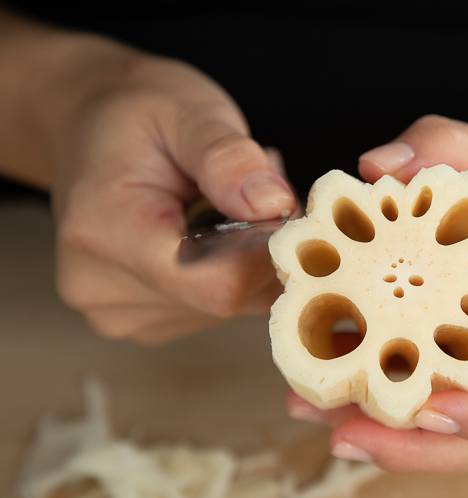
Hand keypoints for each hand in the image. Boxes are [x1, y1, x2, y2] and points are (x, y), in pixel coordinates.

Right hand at [44, 41, 295, 343]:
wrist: (89, 127)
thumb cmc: (137, 113)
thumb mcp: (187, 111)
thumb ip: (229, 159)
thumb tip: (275, 206)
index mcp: (105, 229)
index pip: (217, 282)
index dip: (267, 253)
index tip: (283, 207)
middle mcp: (102, 285)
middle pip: (227, 297)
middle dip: (260, 248)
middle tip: (253, 191)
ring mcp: (121, 311)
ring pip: (229, 306)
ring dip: (247, 258)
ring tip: (222, 205)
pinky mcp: (142, 321)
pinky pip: (214, 309)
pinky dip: (230, 271)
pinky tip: (209, 232)